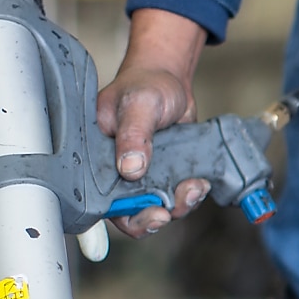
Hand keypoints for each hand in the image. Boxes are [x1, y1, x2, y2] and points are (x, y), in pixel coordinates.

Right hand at [96, 9, 211, 238]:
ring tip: (194, 187)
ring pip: (160, 207)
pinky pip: (178, 195)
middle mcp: (119, 174)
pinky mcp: (167, 175)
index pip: (104, 202)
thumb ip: (133, 135)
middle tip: (170, 212)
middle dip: (155, 218)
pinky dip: (191, 193)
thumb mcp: (138, 105)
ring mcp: (145, 177)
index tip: (151, 216)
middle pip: (132, 214)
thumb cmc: (145, 85)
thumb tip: (130, 168)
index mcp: (98, 160)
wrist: (170, 80)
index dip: (126, 217)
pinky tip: (200, 181)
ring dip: (180, 204)